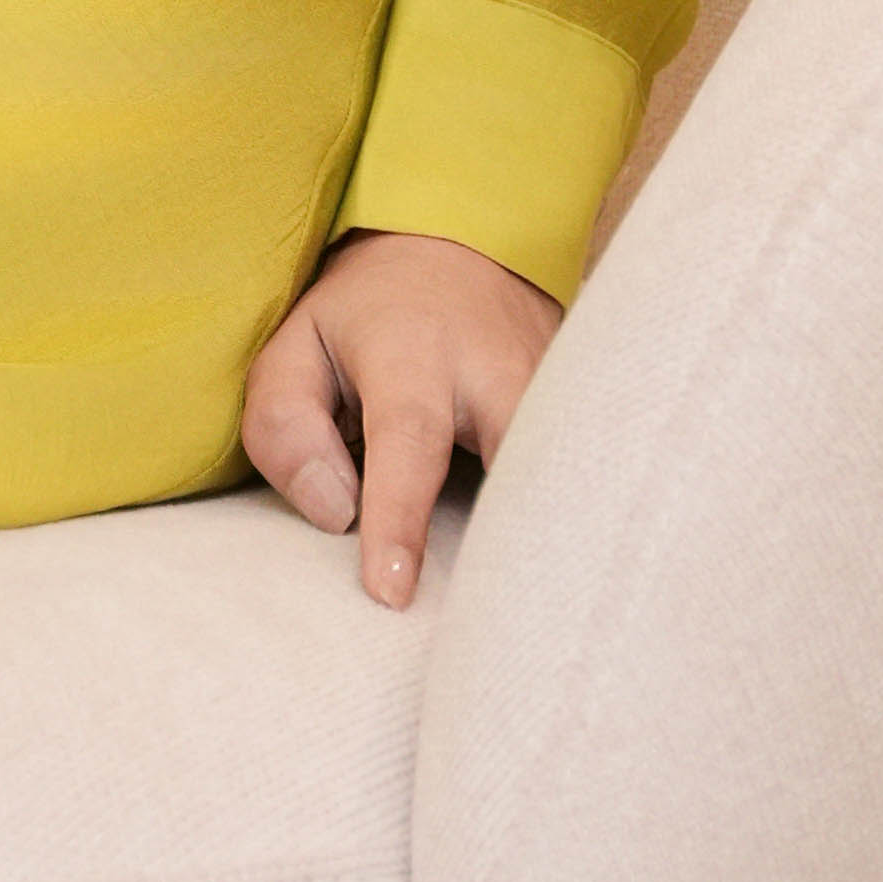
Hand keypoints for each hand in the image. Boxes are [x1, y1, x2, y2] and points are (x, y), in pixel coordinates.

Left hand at [242, 222, 562, 607]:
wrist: (460, 245)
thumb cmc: (364, 319)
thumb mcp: (295, 347)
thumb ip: (287, 428)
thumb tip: (336, 513)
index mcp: (413, 353)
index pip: (409, 441)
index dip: (400, 520)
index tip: (391, 593)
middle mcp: (499, 370)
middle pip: (522, 462)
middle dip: (516, 544)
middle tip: (496, 635)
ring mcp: (561, 387)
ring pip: (574, 475)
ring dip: (560, 547)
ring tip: (545, 629)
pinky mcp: (594, 409)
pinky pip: (595, 479)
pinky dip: (586, 532)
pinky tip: (580, 591)